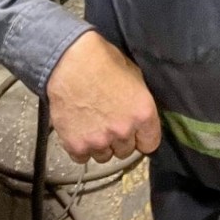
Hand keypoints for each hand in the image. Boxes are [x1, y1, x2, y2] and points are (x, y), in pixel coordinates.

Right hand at [46, 30, 161, 163]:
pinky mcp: (76, 146)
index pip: (150, 144)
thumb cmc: (103, 62)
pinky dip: (81, 147)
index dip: (142, 137)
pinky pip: (83, 157)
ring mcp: (99, 141)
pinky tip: (80, 129)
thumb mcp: (134, 76)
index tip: (136, 133)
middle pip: (126, 151)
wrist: (70, 62)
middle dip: (120, 139)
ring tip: (93, 124)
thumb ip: (140, 102)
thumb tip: (140, 115)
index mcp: (143, 114)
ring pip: (105, 156)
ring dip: (101, 144)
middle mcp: (123, 131)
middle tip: (110, 121)